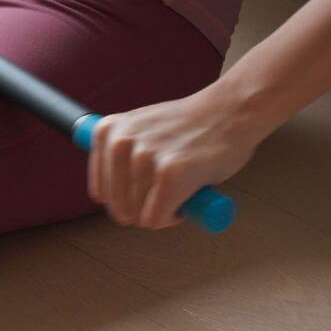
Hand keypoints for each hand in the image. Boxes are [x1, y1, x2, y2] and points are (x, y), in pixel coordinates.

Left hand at [88, 81, 271, 229]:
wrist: (228, 111)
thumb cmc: (186, 127)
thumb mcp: (138, 130)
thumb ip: (118, 156)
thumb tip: (101, 195)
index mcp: (107, 131)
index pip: (102, 193)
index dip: (129, 198)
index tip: (149, 187)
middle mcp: (120, 143)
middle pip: (119, 209)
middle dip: (145, 209)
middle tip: (168, 188)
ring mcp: (144, 158)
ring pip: (139, 216)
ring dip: (163, 210)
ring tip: (182, 182)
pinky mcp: (169, 173)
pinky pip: (157, 219)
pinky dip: (174, 217)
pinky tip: (188, 192)